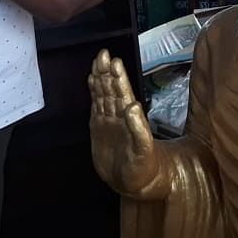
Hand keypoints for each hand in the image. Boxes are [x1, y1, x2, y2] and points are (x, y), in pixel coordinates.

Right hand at [89, 49, 158, 196]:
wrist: (136, 184)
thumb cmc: (145, 167)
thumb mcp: (144, 149)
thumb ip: (139, 128)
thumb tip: (133, 106)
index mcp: (130, 118)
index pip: (123, 93)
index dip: (119, 78)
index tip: (114, 62)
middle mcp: (119, 115)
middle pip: (111, 89)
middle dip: (106, 72)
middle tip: (103, 54)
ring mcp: (108, 121)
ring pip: (103, 95)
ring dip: (99, 78)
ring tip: (97, 62)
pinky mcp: (99, 128)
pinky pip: (95, 106)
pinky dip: (93, 93)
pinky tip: (91, 81)